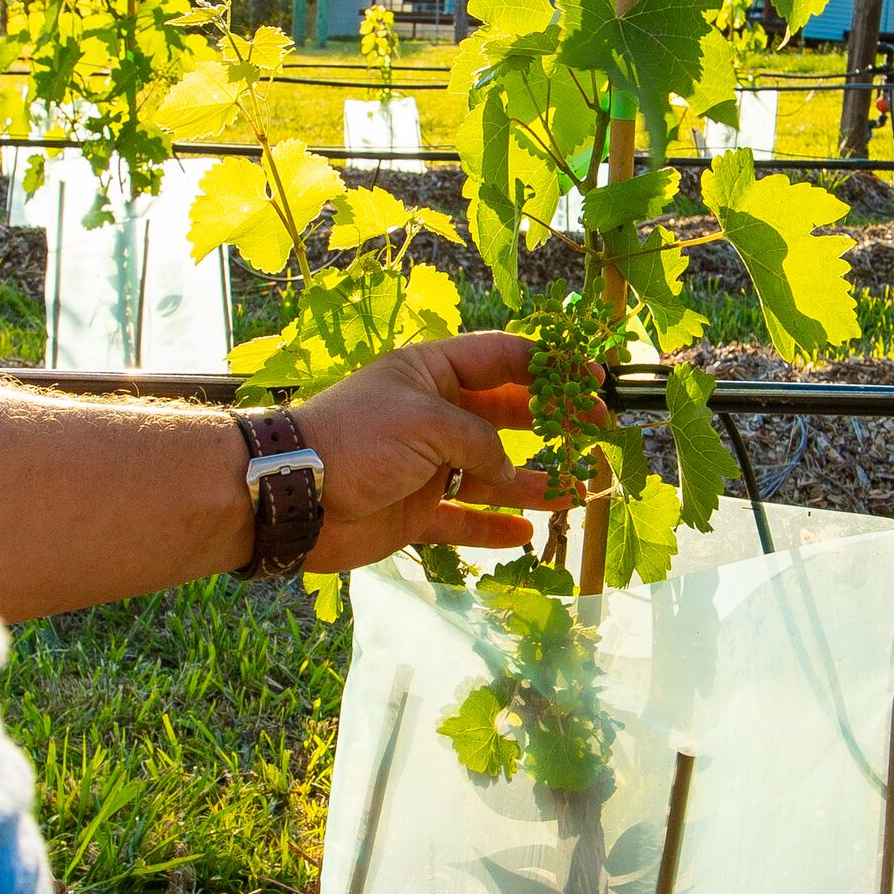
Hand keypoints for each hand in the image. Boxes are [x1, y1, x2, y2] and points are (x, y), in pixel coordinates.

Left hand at [291, 333, 570, 575]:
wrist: (294, 494)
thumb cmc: (357, 440)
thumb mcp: (428, 422)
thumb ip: (481, 440)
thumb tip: (508, 467)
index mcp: (433, 375)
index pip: (502, 359)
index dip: (550, 366)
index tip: (594, 379)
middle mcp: (434, 416)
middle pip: (506, 416)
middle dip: (553, 422)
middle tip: (599, 434)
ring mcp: (427, 467)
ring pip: (493, 475)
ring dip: (534, 483)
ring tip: (579, 491)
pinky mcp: (415, 513)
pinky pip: (465, 521)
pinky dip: (495, 528)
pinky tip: (528, 534)